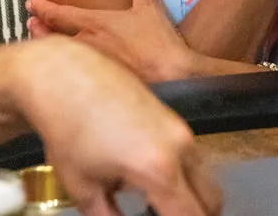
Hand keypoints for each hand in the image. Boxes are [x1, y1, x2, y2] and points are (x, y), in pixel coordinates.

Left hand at [7, 37, 220, 215]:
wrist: (66, 77)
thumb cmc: (69, 129)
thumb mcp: (83, 187)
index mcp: (159, 169)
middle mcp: (181, 148)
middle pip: (211, 200)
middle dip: (195, 215)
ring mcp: (181, 130)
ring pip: (204, 177)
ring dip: (189, 197)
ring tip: (153, 206)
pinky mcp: (175, 119)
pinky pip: (192, 157)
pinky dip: (181, 177)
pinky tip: (148, 180)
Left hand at [27, 0, 199, 83]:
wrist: (171, 76)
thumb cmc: (159, 42)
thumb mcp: (150, 6)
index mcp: (96, 25)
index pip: (61, 14)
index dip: (44, 8)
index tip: (31, 4)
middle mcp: (87, 46)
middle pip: (53, 38)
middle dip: (40, 31)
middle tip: (30, 25)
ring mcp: (90, 67)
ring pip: (62, 57)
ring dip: (50, 50)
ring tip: (42, 46)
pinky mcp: (98, 84)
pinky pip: (74, 76)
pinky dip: (66, 70)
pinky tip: (67, 72)